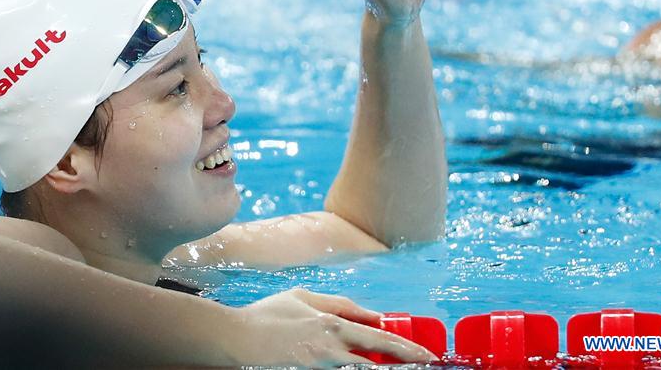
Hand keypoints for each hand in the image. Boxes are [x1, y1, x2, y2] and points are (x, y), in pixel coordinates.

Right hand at [225, 287, 437, 365]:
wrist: (233, 339)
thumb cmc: (266, 316)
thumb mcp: (304, 298)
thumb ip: (339, 304)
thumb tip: (371, 314)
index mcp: (332, 325)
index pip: (379, 340)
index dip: (407, 350)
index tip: (427, 357)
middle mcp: (329, 350)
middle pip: (374, 366)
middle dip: (400, 367)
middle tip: (422, 368)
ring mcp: (317, 369)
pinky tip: (360, 368)